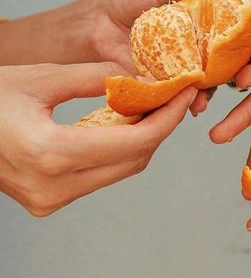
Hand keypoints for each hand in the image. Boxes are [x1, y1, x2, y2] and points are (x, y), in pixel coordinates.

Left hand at [0, 0, 250, 112]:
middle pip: (235, 59)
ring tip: (232, 87)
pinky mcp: (170, 87)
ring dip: (229, 87)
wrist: (88, 30)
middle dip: (249, 67)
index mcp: (201, 22)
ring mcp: (186, 69)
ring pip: (218, 81)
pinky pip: (189, 97)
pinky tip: (196, 104)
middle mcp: (199, 47)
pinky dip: (196, 102)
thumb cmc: (119, 5)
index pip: (237, 30)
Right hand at [0, 63, 196, 215]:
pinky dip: (119, 151)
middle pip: (134, 160)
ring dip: (142, 140)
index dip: (167, 118)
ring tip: (153, 108)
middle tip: (173, 98)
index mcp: (49, 153)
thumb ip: (93, 78)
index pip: (135, 142)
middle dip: (160, 128)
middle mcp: (53, 187)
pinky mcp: (49, 200)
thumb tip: (139, 80)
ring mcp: (50, 200)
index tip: (185, 94)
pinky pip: (101, 175)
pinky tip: (125, 126)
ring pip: (120, 171)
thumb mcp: (39, 77)